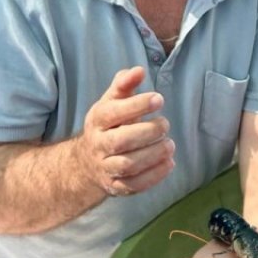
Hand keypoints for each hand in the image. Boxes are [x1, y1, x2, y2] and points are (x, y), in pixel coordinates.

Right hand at [77, 67, 173, 196]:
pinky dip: (155, 175)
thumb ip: (124, 84)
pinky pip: (135, 185)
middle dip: (147, 132)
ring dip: (153, 155)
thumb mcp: (111, 102)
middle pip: (121, 141)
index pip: (113, 113)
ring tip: (170, 144)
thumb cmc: (108, 126)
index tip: (159, 99)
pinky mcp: (116, 187)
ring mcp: (106, 167)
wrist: (87, 163)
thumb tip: (138, 70)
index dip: (136, 105)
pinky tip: (169, 162)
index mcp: (96, 120)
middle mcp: (98, 145)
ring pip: (128, 165)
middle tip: (165, 124)